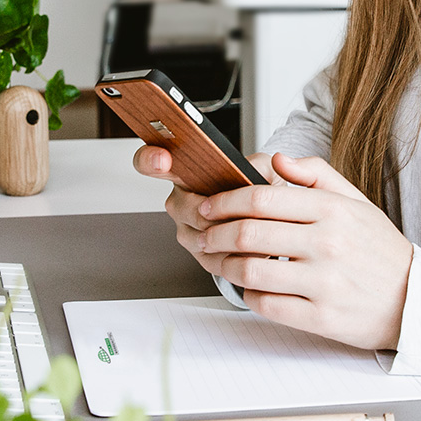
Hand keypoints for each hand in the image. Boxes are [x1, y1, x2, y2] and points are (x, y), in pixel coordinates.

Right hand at [132, 145, 281, 279]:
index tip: (163, 160)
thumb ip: (259, 164)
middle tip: (238, 208)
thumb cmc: (257, 187)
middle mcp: (179, 202)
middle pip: (185, 209)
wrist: (269, 217)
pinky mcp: (201, 256)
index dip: (151, 160)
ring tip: (253, 228)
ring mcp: (187, 230)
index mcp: (184, 172)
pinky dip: (235, 255)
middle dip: (214, 211)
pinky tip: (253, 248)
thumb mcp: (263, 167)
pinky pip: (213, 259)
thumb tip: (253, 173)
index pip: (150, 161)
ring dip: (228, 235)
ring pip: (200, 237)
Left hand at [198, 154, 412, 350]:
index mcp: (333, 211)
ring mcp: (324, 283)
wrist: (416, 300)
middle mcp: (327, 244)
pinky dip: (248, 295)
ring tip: (219, 261)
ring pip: (251, 270)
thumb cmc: (380, 250)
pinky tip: (249, 287)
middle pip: (248, 233)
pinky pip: (267, 305)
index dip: (224, 201)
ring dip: (224, 265)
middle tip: (204, 235)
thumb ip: (316, 175)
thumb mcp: (357, 201)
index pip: (261, 198)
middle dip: (214, 233)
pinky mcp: (321, 317)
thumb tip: (276, 160)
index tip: (208, 206)